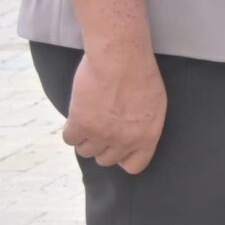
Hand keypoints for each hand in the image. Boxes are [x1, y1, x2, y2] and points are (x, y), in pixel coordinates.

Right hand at [63, 51, 167, 173]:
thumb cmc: (141, 74)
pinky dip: (71, 130)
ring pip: (85, 152)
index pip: (135, 166)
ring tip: (90, 118)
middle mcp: (124, 140)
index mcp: (147, 136)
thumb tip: (131, 138)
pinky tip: (77, 115)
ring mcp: (101, 134)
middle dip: (103, 145)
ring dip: (86, 138)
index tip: (117, 147)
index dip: (123, 157)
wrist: (120, 57)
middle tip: (102, 127)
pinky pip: (69, 139)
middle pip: (105, 160)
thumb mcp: (155, 104)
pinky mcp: (80, 124)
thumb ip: (143, 126)